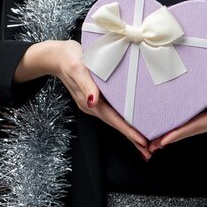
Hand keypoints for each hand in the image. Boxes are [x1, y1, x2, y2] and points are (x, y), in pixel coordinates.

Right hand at [15, 40, 151, 158]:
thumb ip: (86, 86)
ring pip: (114, 120)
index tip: (142, 141)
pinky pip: (112, 111)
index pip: (112, 119)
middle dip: (131, 137)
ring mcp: (94, 102)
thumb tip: (93, 102)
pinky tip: (131, 121)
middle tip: (149, 151)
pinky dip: (123, 120)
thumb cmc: (68, 59)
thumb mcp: (77, 69)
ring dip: (128, 131)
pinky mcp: (96, 96)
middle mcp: (92, 105)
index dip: (128, 131)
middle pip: (115, 124)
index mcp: (89, 102)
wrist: (56, 56)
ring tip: (144, 142)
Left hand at [149, 54, 206, 152]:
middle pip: (192, 130)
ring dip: (176, 132)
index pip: (197, 126)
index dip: (179, 133)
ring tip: (157, 138)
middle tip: (151, 145)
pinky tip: (173, 122)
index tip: (163, 140)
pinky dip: (184, 123)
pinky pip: (197, 118)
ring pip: (193, 125)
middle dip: (172, 137)